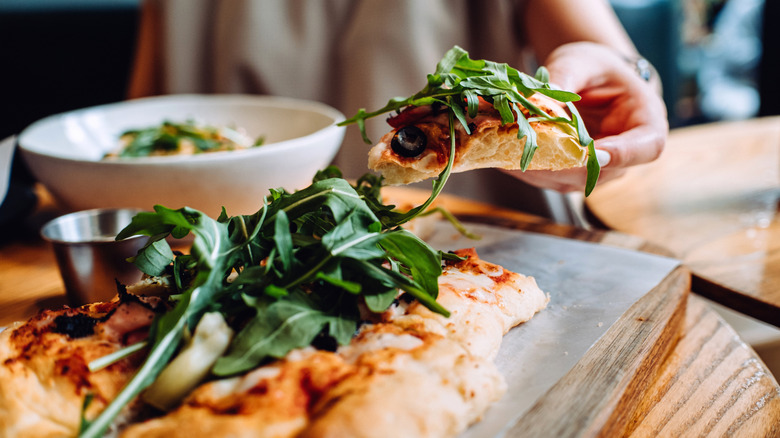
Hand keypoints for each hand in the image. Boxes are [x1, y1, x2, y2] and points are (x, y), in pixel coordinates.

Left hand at [503, 42, 667, 192]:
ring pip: (567, 180)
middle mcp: (624, 155)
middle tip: (525, 148)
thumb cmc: (593, 67)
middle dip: (559, 162)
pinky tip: (497, 151)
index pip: (646, 148)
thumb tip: (537, 100)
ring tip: (500, 147)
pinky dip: (523, 166)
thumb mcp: (580, 62)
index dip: (622, 154)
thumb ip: (564, 77)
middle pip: (599, 172)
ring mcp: (596, 171)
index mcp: (646, 123)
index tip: (594, 152)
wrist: (585, 80)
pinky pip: (547, 177)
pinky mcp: (568, 175)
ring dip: (533, 167)